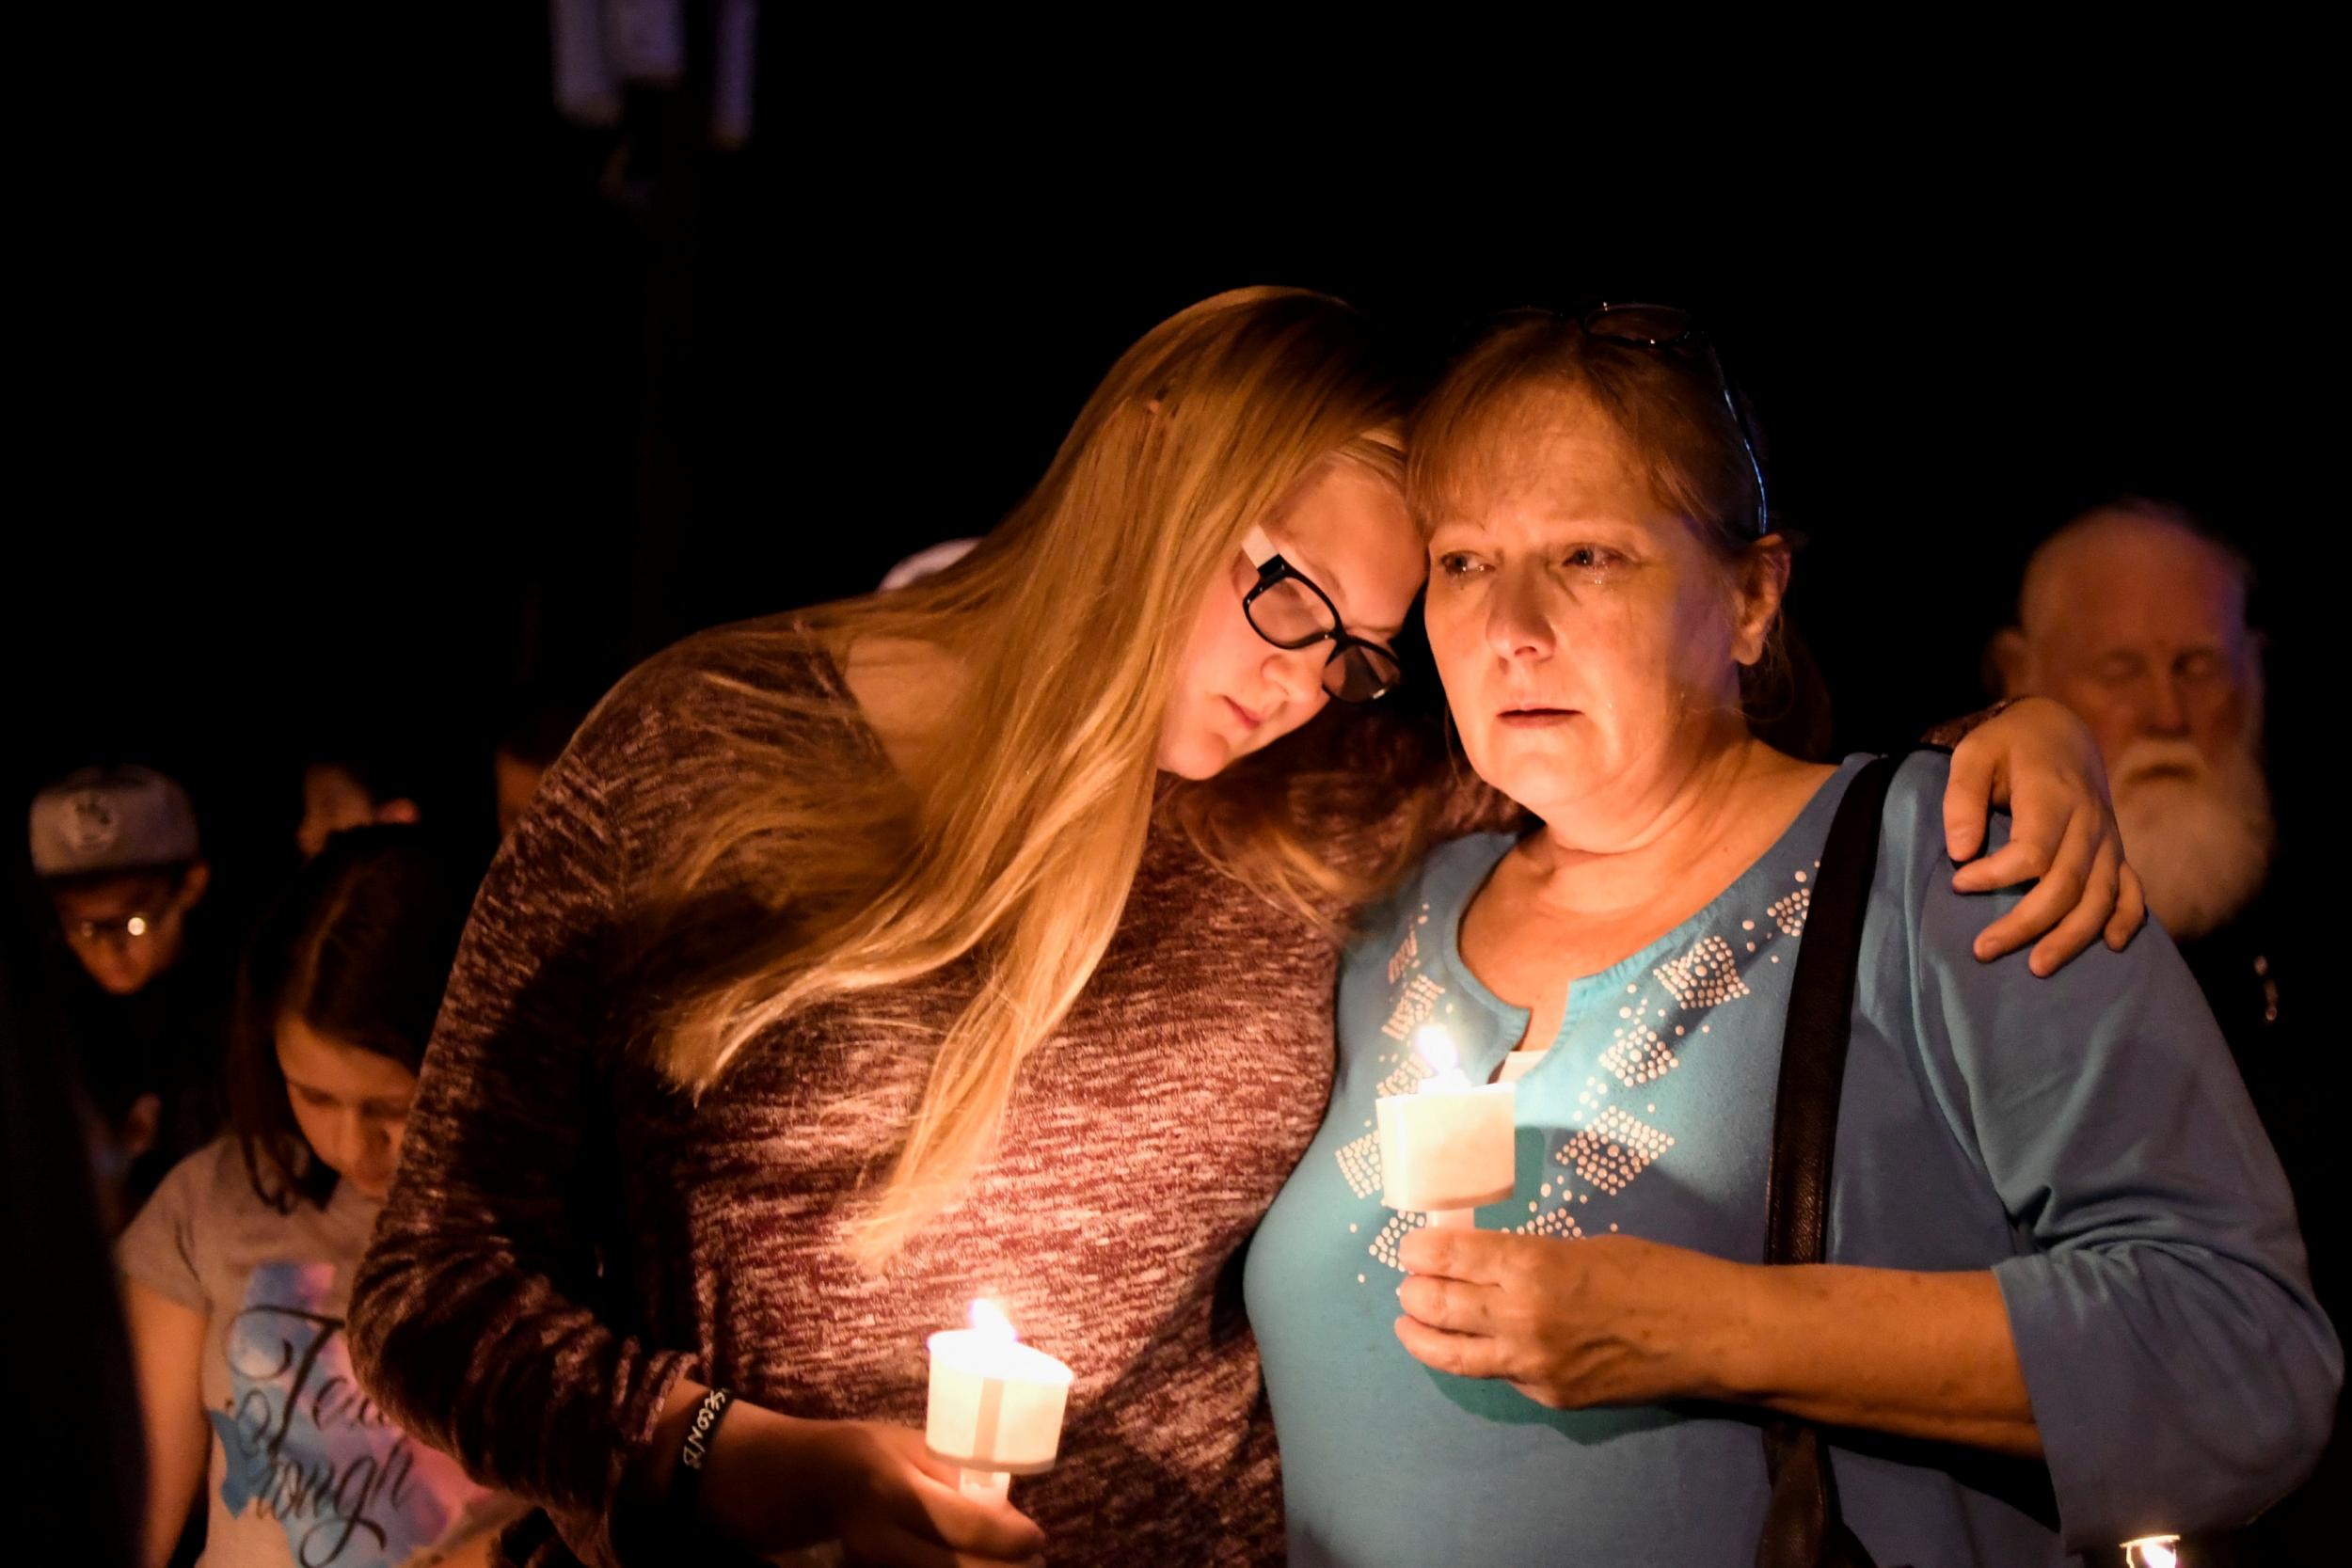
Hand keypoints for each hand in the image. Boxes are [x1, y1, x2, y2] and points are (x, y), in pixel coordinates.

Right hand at [729, 1415, 1045, 1567]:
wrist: (812, 1478)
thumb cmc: (875, 1453)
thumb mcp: (915, 1447)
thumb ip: (957, 1477)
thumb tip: (1009, 1513)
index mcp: (896, 1487)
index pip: (964, 1523)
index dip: (1009, 1537)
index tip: (1037, 1538)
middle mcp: (881, 1535)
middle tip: (1034, 1564)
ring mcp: (872, 1564)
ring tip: (1012, 1567)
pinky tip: (977, 1565)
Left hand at [1393, 1228, 1748, 1410]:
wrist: (1709, 1334)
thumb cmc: (1656, 1273)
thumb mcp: (1581, 1246)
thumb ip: (1526, 1256)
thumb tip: (1481, 1259)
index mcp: (1531, 1265)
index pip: (1449, 1257)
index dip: (1420, 1251)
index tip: (1410, 1248)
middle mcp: (1522, 1316)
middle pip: (1439, 1305)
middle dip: (1414, 1292)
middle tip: (1407, 1283)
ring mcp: (1533, 1364)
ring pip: (1453, 1354)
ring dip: (1422, 1335)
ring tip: (1408, 1324)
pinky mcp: (1550, 1395)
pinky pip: (1501, 1374)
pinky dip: (1481, 1356)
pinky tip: (1473, 1345)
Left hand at [1943, 695, 2145, 974]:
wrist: (2059, 729)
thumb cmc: (2008, 744)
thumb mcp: (1973, 753)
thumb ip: (1962, 798)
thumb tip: (1960, 852)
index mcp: (2054, 796)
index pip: (2033, 852)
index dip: (1995, 876)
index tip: (1958, 883)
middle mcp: (2089, 822)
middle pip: (2066, 885)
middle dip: (2026, 924)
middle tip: (1984, 950)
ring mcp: (2107, 838)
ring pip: (2099, 897)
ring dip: (2072, 937)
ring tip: (2037, 968)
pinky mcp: (2115, 849)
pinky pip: (2131, 889)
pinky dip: (2126, 918)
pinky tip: (2111, 946)